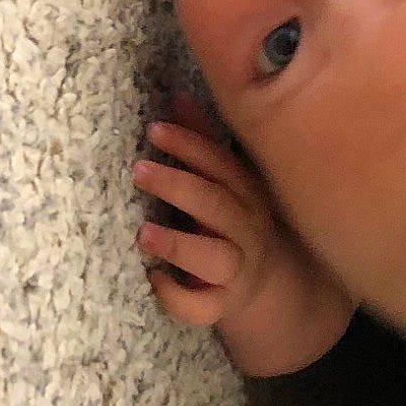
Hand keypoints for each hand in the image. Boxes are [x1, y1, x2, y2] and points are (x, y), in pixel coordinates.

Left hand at [133, 98, 281, 328]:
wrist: (267, 287)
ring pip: (215, 259)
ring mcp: (237, 270)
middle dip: (178, 187)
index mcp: (247, 194)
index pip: (222, 166)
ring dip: (178, 244)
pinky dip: (177, 296)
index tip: (154, 130)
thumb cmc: (233, 224)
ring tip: (142, 233)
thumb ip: (202, 143)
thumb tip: (177, 97)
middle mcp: (247, 230)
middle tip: (138, 171)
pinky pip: (202, 307)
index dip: (191, 146)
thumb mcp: (224, 184)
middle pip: (217, 207)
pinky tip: (154, 279)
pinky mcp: (221, 305)